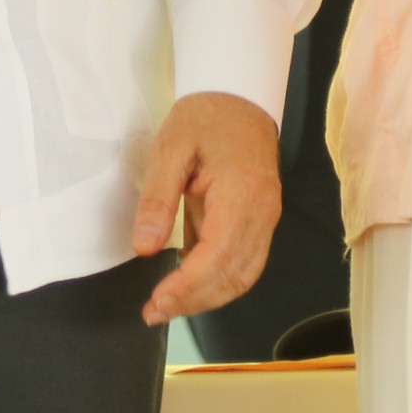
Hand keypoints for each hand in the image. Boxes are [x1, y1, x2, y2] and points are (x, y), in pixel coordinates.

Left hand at [131, 91, 281, 325]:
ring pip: (244, 275)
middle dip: (194, 300)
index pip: (218, 254)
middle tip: (154, 313)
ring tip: (168, 307)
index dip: (188, 285)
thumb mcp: (170, 148)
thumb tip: (145, 248)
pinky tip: (189, 287)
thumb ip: (158, 199)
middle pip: (234, 274)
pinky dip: (219, 282)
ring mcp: (266, 218)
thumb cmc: (203, 119)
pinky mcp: (261, 221)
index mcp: (241, 193)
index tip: (157, 301)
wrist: (239, 99)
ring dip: (207, 298)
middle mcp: (262, 212)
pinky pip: (245, 263)